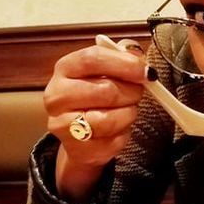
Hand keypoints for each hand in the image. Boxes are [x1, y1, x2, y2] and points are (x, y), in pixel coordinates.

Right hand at [44, 40, 149, 200]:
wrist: (83, 132)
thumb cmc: (98, 92)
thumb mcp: (108, 68)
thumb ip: (122, 55)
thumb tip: (136, 54)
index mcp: (65, 68)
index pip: (93, 59)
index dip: (124, 64)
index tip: (146, 71)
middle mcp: (57, 95)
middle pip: (106, 91)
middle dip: (131, 92)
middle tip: (137, 93)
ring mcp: (63, 125)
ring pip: (110, 119)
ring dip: (128, 114)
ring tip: (127, 110)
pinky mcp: (77, 149)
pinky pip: (113, 141)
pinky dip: (124, 134)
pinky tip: (119, 128)